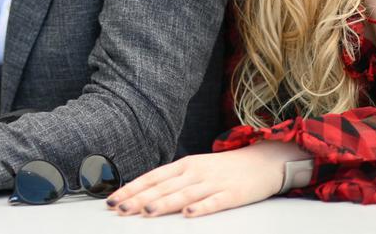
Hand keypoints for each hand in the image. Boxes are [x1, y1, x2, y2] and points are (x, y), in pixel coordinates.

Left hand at [107, 142, 303, 217]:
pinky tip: (188, 214)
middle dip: (139, 199)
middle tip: (119, 209)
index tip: (113, 199)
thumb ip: (173, 180)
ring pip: (183, 194)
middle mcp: (195, 172)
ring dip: (164, 203)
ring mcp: (213, 183)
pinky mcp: (232, 194)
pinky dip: (200, 208)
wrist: (262, 161)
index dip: (132, 188)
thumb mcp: (195, 169)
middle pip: (163, 187)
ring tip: (146, 212)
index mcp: (184, 165)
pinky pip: (214, 202)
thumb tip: (144, 193)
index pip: (152, 177)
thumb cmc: (224, 169)